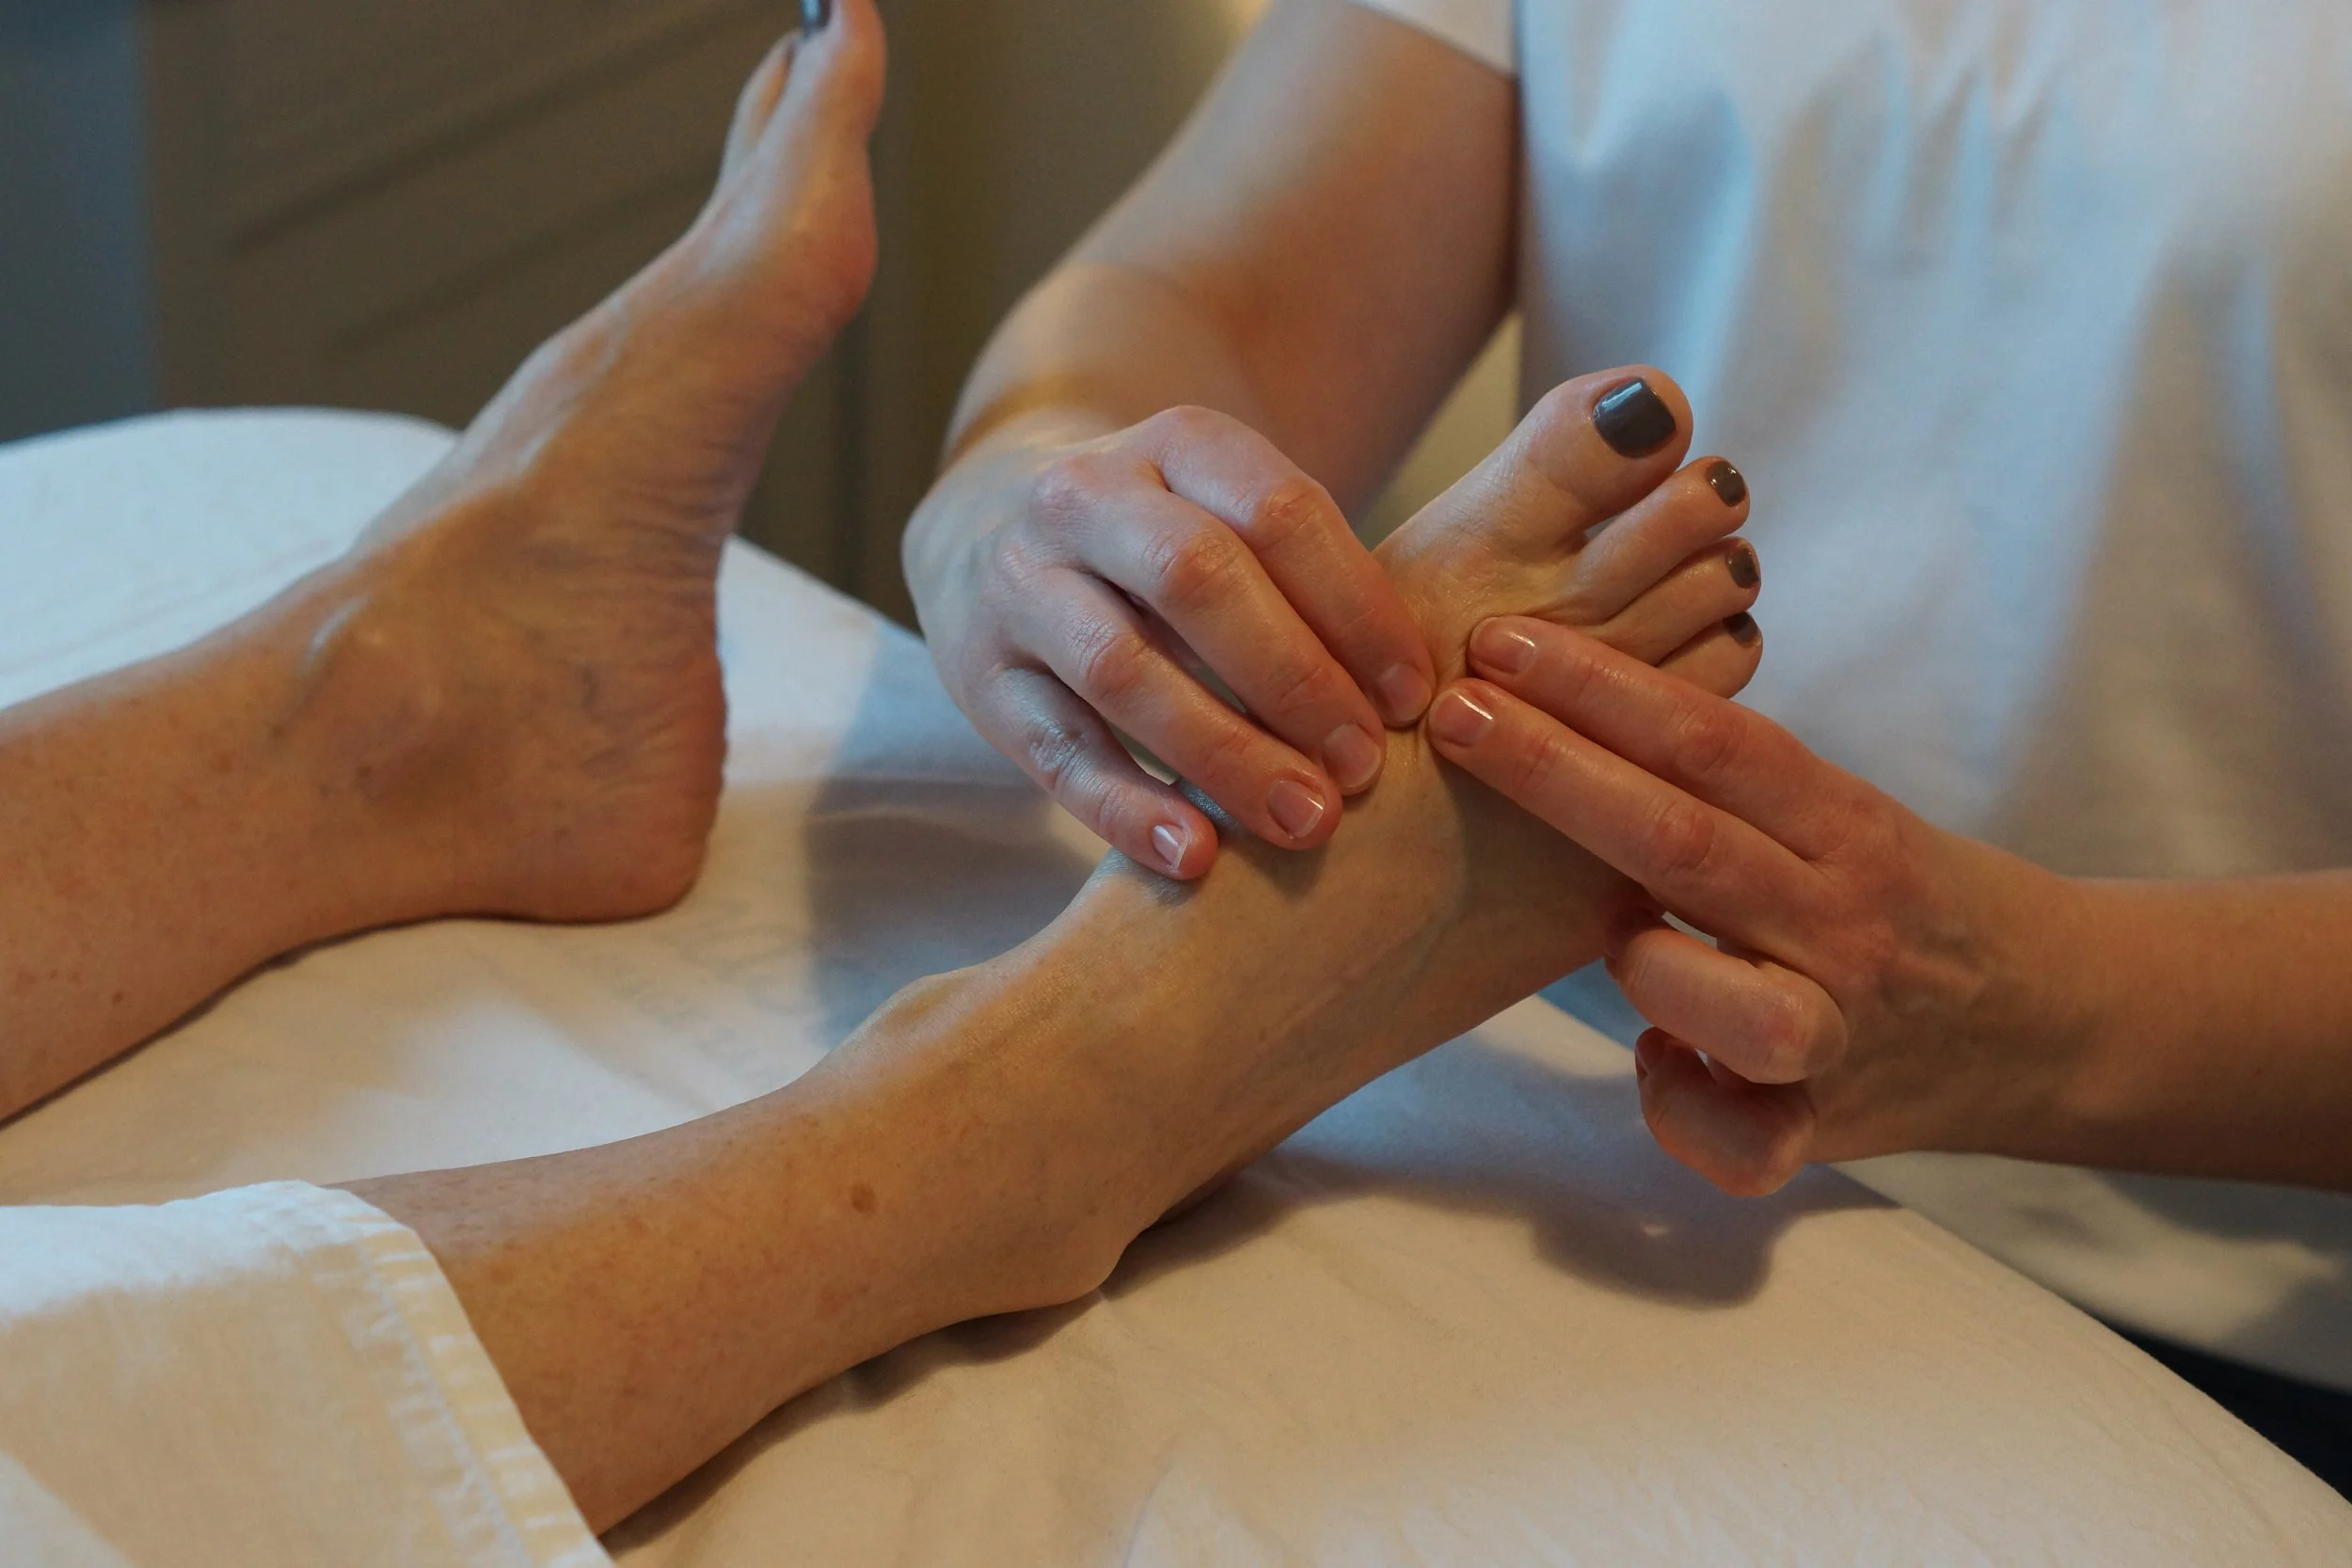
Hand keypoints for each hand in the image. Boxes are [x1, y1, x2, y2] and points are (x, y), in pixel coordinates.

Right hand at [910, 407, 1435, 877]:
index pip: (1278, 511)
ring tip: (1304, 820)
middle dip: (1295, 680)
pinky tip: (1195, 858)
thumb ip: (1315, 576)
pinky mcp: (980, 676)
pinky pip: (1056, 750)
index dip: (1357, 609)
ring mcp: (1017, 584)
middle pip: (1196, 579)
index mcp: (1175, 443)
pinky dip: (1127, 809)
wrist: (991, 534)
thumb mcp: (1233, 515)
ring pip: (1122, 669)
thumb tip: (1439, 691)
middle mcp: (1083, 498)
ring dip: (1224, 754)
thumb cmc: (1168, 551)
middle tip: (1366, 768)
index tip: (1417, 698)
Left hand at [1425, 616, 2088, 1194]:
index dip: (1601, 686)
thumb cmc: (1897, 900)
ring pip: (1740, 1011)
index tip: (1498, 643)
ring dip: (1648, 970)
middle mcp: (1846, 923)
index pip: (1714, 740)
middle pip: (1686, 842)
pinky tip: (1658, 1061)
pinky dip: (1679, 1106)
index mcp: (1847, 826)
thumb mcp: (1837, 817)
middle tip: (1458, 717)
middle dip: (1558, 774)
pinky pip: (1741, 1142)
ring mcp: (1843, 1033)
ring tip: (1617, 945)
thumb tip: (1554, 702)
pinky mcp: (1830, 1130)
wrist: (2054, 1020)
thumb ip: (1723, 784)